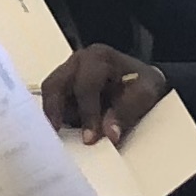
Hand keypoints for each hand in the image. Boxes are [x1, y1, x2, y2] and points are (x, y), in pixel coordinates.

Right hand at [43, 44, 167, 143]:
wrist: (141, 81)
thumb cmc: (142, 83)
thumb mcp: (146, 93)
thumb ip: (127, 111)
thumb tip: (109, 134)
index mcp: (99, 58)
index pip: (85, 85)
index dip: (87, 113)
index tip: (90, 138)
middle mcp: (78, 61)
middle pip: (54, 85)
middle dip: (55, 113)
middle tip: (57, 137)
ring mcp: (67, 72)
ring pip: (49, 94)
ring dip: (53, 116)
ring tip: (60, 137)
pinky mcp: (62, 86)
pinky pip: (51, 101)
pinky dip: (56, 116)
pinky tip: (63, 132)